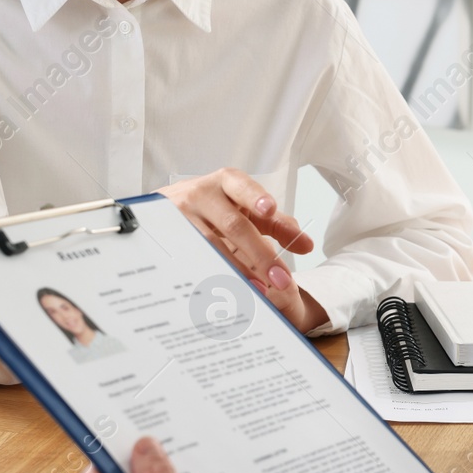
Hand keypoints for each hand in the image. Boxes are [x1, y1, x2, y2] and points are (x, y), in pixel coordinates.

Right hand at [157, 168, 327, 332]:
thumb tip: (307, 245)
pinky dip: (213, 276)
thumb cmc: (215, 206)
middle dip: (260, 254)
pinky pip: (193, 259)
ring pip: (211, 246)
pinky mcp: (169, 237)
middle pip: (233, 225)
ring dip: (238, 271)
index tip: (269, 209)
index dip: (255, 197)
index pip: (242, 187)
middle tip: (281, 278)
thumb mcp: (245, 207)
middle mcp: (202, 194)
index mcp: (227, 182)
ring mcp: (182, 216)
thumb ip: (277, 224)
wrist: (166, 207)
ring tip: (260, 290)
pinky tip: (227, 289)